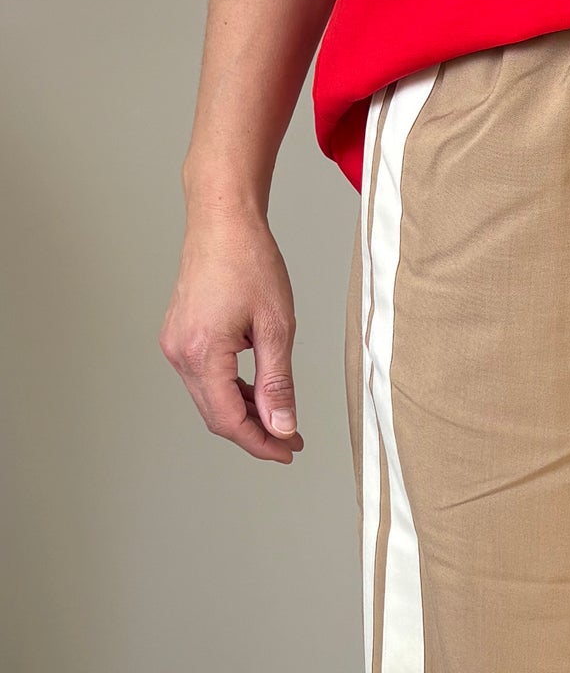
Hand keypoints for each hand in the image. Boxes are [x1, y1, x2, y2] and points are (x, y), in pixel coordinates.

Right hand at [160, 205, 303, 463]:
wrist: (222, 221)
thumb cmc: (250, 262)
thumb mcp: (276, 328)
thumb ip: (278, 383)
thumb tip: (281, 426)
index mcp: (201, 352)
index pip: (229, 420)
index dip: (260, 443)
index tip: (289, 451)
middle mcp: (179, 352)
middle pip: (216, 415)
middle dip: (255, 433)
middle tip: (291, 441)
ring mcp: (176, 344)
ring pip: (211, 399)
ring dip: (245, 413)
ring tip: (282, 420)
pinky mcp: (180, 335)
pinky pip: (206, 378)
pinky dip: (233, 391)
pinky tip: (260, 394)